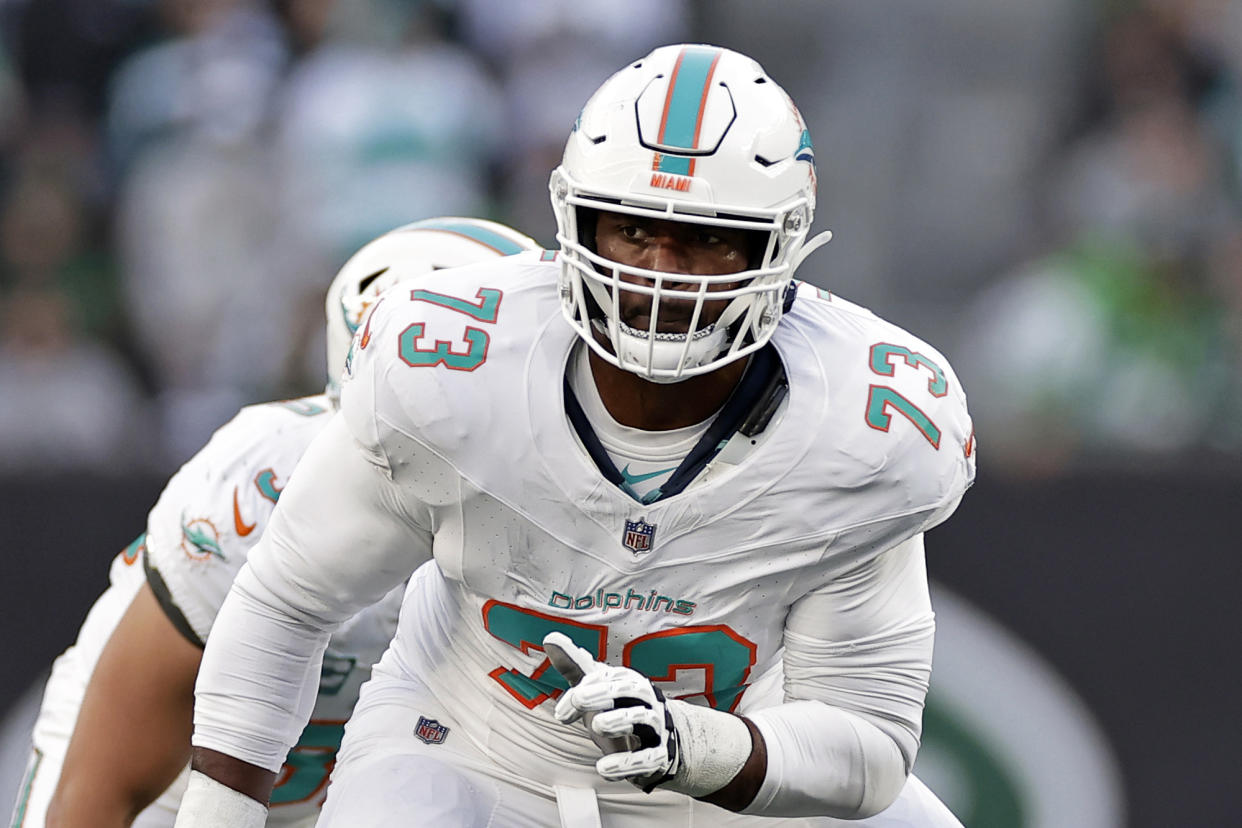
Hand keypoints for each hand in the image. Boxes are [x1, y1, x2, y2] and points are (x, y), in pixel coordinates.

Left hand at [543, 632, 679, 791]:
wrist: (659, 741)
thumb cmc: (619, 708)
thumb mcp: (596, 687)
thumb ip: (574, 666)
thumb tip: (550, 638)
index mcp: (626, 681)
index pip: (607, 677)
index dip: (584, 689)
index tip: (561, 714)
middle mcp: (644, 699)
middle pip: (629, 689)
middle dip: (603, 692)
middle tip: (579, 699)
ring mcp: (654, 726)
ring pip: (644, 718)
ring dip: (619, 720)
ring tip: (598, 726)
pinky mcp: (659, 755)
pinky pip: (648, 758)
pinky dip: (626, 763)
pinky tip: (604, 769)